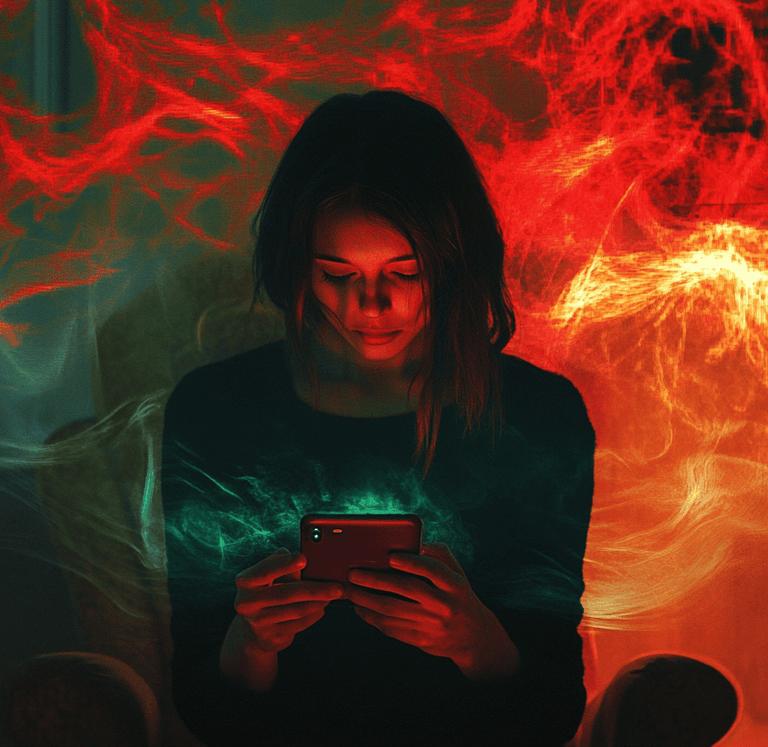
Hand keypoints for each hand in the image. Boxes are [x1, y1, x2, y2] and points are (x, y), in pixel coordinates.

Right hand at [234, 548, 343, 653]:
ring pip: (296, 611)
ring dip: (318, 602)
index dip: (285, 564)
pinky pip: (298, 625)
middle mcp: (247, 602)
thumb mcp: (267, 576)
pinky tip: (321, 608)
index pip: (266, 570)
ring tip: (333, 594)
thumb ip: (280, 564)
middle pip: (286, 593)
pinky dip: (313, 615)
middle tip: (336, 586)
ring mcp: (258, 622)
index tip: (304, 559)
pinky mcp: (270, 637)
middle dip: (315, 589)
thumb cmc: (265, 592)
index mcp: (245, 581)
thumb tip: (300, 555)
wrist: (252, 631)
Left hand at [346, 542, 518, 679]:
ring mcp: (432, 625)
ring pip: (394, 611)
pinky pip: (392, 628)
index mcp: (455, 585)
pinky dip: (372, 618)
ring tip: (350, 591)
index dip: (412, 562)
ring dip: (367, 600)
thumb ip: (438, 555)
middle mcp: (444, 605)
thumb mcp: (457, 573)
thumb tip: (414, 543)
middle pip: (407, 590)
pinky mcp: (421, 640)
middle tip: (354, 573)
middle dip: (376, 580)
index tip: (390, 556)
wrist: (473, 636)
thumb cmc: (458, 595)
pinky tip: (360, 608)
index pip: (433, 570)